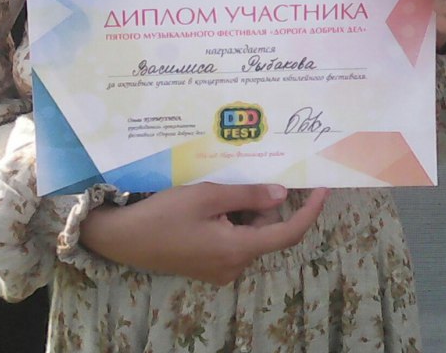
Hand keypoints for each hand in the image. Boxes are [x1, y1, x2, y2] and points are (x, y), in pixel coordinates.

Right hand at [79, 183, 328, 285]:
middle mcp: (234, 266)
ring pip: (248, 235)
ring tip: (217, 190)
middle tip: (243, 176)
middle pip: (265, 231)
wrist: (122, 239)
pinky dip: (230, 222)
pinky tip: (209, 205)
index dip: (309, 212)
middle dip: (261, 204)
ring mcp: (220, 269)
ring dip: (243, 212)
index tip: (323, 190)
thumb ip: (247, 195)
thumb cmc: (164, 214)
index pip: (288, 233)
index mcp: (239, 249)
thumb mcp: (208, 196)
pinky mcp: (207, 266)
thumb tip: (282, 194)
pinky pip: (231, 241)